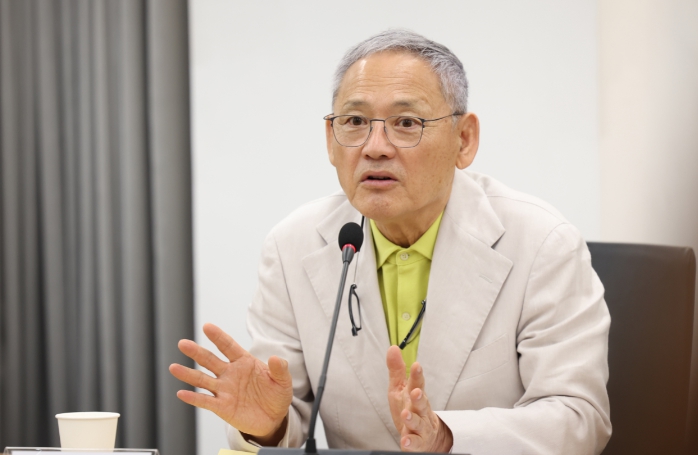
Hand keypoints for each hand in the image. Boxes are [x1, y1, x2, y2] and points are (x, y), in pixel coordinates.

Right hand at [169, 323, 292, 442]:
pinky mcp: (222, 407)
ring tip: (174, 367)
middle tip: (183, 343)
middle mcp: (230, 374)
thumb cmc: (276, 395)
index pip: (229, 346)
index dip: (218, 337)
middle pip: (210, 360)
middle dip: (196, 352)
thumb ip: (280, 369)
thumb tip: (276, 357)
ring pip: (203, 380)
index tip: (207, 327)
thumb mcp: (283, 381)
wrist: (273, 418)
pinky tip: (182, 393)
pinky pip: (205, 401)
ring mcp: (224, 390)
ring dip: (188, 374)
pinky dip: (194, 398)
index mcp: (244, 362)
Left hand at [386, 346, 452, 451]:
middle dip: (419, 397)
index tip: (416, 366)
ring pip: (419, 423)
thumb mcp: (401, 389)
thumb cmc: (410, 409)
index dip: (417, 375)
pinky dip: (411, 443)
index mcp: (415, 396)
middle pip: (421, 403)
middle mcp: (420, 410)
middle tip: (415, 392)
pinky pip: (415, 443)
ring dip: (413, 419)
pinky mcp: (418, 443)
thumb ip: (397, 370)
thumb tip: (393, 348)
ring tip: (406, 414)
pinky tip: (405, 441)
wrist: (428, 438)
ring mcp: (420, 427)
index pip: (417, 384)